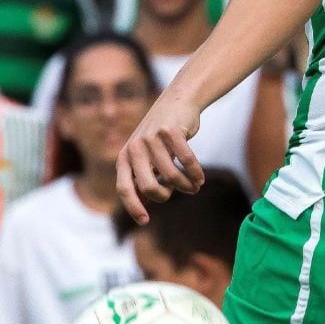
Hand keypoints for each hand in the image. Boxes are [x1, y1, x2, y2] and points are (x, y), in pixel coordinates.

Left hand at [116, 87, 204, 224]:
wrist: (177, 101)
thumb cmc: (160, 136)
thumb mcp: (145, 156)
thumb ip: (141, 178)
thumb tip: (139, 207)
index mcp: (125, 157)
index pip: (124, 189)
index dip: (133, 207)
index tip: (145, 222)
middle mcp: (134, 148)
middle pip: (148, 187)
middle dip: (165, 196)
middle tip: (174, 193)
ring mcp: (152, 138)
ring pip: (171, 176)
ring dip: (186, 186)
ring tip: (194, 186)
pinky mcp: (171, 131)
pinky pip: (186, 162)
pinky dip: (195, 173)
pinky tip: (200, 178)